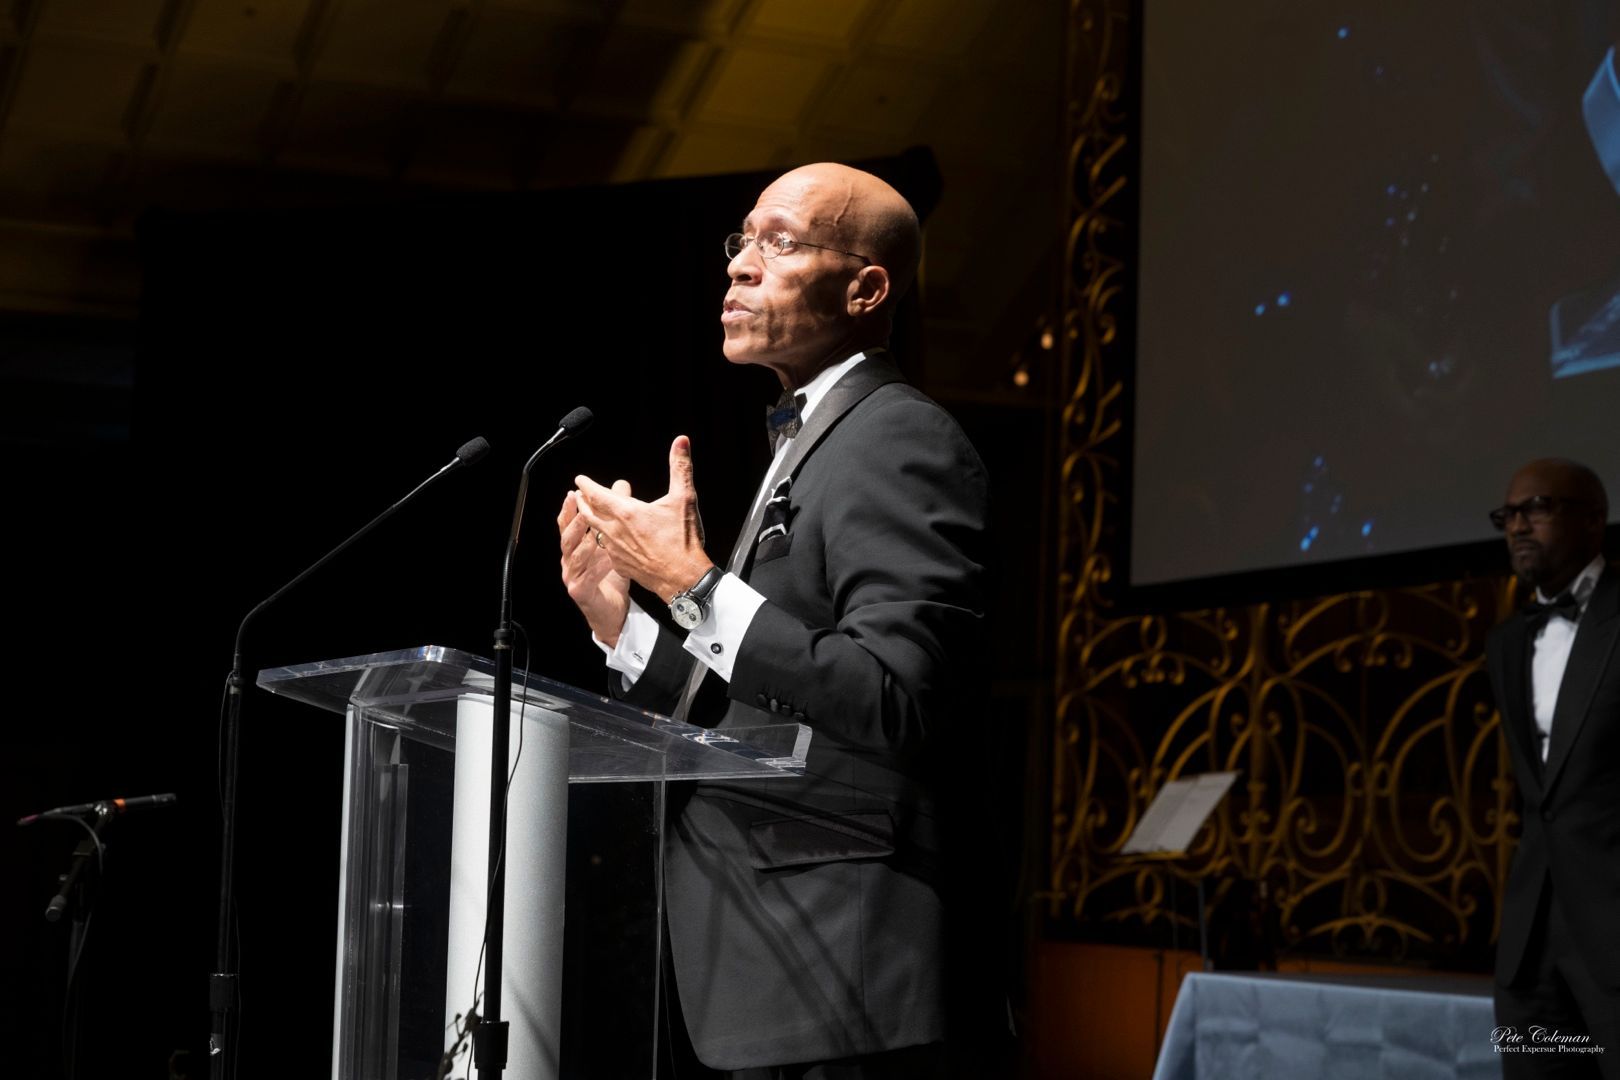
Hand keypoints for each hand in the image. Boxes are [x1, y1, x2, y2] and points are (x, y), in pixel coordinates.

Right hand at [557, 480, 631, 645]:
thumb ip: (614, 516)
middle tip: (579, 507)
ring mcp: (572, 577)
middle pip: (566, 539)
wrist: (613, 611)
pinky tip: (610, 559)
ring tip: (592, 531)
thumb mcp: (613, 543)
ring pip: (574, 558)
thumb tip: (621, 486)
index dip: (568, 510)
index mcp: (574, 548)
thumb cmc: (610, 575)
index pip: (567, 525)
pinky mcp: (580, 592)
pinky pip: (588, 578)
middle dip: (572, 522)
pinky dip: (598, 567)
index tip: (573, 493)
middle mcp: (569, 561)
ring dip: (583, 543)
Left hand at [573, 436, 712, 602]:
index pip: (596, 494)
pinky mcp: (620, 565)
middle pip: (588, 513)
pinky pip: (606, 550)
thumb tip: (681, 441)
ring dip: (590, 521)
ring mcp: (615, 550)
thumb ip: (680, 467)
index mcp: (626, 512)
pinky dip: (603, 541)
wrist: (683, 580)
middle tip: (578, 494)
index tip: (579, 479)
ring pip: (595, 531)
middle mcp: (615, 530)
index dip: (586, 484)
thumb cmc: (683, 541)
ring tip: (589, 514)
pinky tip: (608, 541)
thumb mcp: (684, 499)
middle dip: (582, 502)